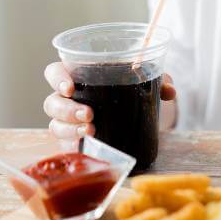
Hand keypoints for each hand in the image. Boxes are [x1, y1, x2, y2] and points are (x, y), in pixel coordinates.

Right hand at [43, 62, 176, 140]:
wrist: (146, 119)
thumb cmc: (137, 92)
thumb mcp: (150, 82)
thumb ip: (160, 80)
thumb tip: (169, 90)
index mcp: (81, 77)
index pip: (55, 72)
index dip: (57, 78)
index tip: (70, 88)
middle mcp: (70, 100)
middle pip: (51, 102)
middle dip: (66, 109)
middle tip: (89, 114)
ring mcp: (71, 123)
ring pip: (56, 126)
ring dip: (70, 129)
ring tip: (91, 130)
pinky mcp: (78, 142)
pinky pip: (67, 146)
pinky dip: (75, 146)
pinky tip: (88, 146)